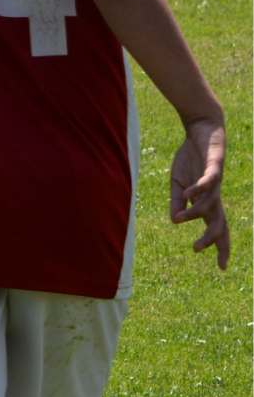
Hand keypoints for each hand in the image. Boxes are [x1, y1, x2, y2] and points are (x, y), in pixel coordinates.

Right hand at [169, 116, 229, 269]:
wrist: (201, 129)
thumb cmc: (190, 157)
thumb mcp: (177, 181)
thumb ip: (176, 200)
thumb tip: (174, 220)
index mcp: (206, 201)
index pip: (218, 228)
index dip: (220, 247)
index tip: (221, 267)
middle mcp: (214, 196)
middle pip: (219, 223)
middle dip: (212, 238)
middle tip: (197, 249)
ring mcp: (216, 183)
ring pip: (211, 205)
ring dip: (195, 214)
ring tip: (179, 218)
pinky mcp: (214, 167)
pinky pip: (209, 182)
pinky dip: (199, 190)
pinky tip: (187, 194)